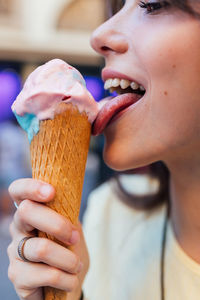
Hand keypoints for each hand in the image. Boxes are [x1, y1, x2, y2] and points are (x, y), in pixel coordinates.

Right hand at [7, 178, 88, 299]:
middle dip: (58, 224)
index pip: (18, 191)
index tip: (51, 192)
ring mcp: (14, 252)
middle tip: (74, 237)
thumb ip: (68, 213)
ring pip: (41, 247)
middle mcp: (17, 228)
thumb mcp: (72, 228)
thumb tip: (69, 198)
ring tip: (76, 266)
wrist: (67, 285)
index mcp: (30, 212)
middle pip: (27, 211)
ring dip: (68, 259)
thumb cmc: (69, 252)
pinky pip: (47, 274)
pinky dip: (67, 279)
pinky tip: (70, 280)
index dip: (31, 187)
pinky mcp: (18, 276)